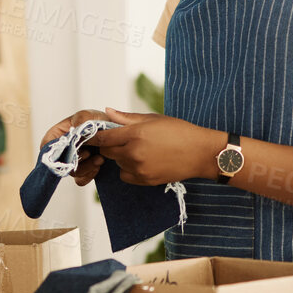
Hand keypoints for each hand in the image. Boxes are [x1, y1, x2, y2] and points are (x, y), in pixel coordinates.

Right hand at [40, 108, 108, 184]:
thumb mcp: (88, 115)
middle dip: (76, 160)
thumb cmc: (95, 120)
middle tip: (89, 153)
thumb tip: (77, 128)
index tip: (70, 149)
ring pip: (71, 173)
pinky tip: (99, 165)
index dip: (55, 151)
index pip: (46, 146)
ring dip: (86, 167)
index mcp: (56, 136)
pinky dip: (90, 175)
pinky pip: (81, 180)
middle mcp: (61, 151)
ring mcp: (71, 163)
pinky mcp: (82, 172)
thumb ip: (81, 119)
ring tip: (99, 158)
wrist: (112, 132)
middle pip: (60, 163)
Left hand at [89, 107, 221, 185]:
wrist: (201, 153)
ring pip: (117, 163)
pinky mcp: (145, 180)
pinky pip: (125, 175)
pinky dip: (129, 169)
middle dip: (110, 145)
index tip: (92, 135)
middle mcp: (134, 152)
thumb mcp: (153, 119)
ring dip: (121, 156)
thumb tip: (107, 111)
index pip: (103, 137)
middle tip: (122, 139)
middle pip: (107, 151)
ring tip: (140, 149)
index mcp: (135, 133)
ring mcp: (139, 168)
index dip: (95, 136)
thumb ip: (127, 118)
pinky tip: (143, 161)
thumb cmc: (179, 131)